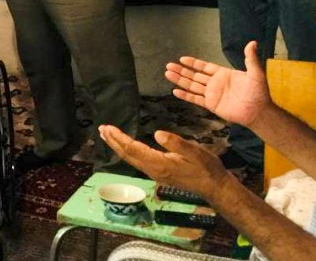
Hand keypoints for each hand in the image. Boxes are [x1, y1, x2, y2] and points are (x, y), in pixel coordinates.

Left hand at [99, 125, 226, 195]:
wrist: (214, 186)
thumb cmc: (206, 167)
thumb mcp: (195, 152)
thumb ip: (176, 143)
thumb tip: (157, 133)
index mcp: (159, 164)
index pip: (133, 149)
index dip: (119, 138)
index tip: (108, 128)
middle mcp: (153, 170)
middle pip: (128, 155)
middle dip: (114, 141)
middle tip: (102, 129)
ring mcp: (155, 172)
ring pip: (131, 158)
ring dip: (118, 146)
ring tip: (108, 135)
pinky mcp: (158, 172)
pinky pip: (137, 160)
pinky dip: (127, 151)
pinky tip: (125, 145)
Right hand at [166, 41, 270, 127]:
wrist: (259, 112)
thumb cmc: (258, 92)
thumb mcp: (256, 73)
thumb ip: (251, 58)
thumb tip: (252, 42)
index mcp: (223, 74)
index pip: (204, 67)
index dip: (193, 63)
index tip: (182, 59)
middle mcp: (215, 83)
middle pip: (194, 75)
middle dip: (181, 71)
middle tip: (168, 66)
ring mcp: (212, 94)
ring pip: (192, 86)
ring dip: (180, 80)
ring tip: (168, 74)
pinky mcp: (211, 105)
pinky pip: (195, 99)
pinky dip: (185, 96)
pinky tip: (175, 91)